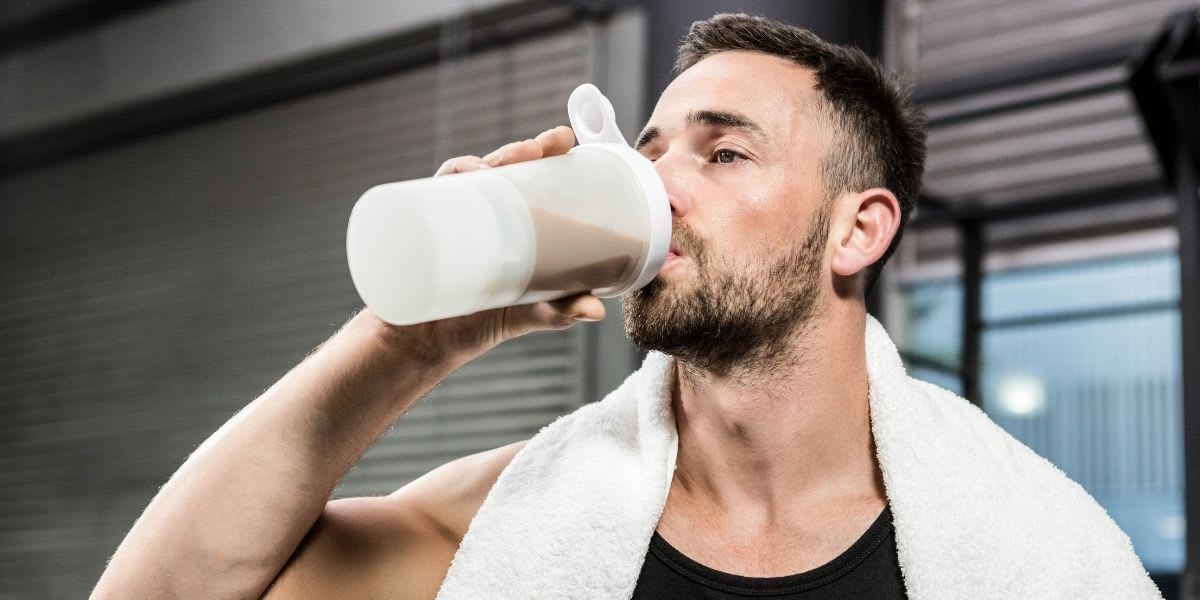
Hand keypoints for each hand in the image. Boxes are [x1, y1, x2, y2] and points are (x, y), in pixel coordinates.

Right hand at [375, 126, 606, 361]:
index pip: (530, 176)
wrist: (426, 344)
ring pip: (465, 176)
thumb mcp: (529, 314)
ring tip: (497, 169)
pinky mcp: (425, 230)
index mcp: (512, 222)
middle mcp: (482, 213)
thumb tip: (597, 312)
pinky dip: (446, 184)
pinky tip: (461, 183)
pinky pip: (430, 197)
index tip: (563, 139)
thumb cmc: (481, 321)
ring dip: (482, 162)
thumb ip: (560, 312)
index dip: (545, 151)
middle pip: (500, 168)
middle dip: (519, 150)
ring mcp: (452, 219)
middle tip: (539, 148)